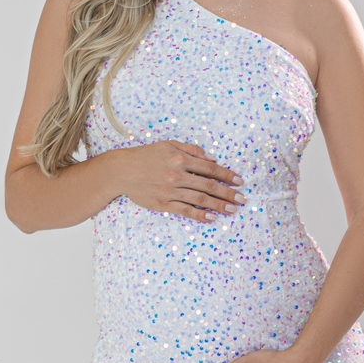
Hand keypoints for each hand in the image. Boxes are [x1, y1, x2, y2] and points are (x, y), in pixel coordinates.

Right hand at [114, 141, 245, 221]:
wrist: (122, 170)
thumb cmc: (146, 156)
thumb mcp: (168, 145)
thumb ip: (191, 150)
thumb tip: (212, 158)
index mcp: (180, 158)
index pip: (210, 168)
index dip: (227, 175)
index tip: (239, 182)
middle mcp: (177, 174)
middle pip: (209, 186)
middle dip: (228, 193)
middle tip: (242, 200)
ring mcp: (170, 190)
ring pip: (200, 199)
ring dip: (219, 206)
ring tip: (232, 210)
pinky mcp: (163, 203)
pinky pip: (185, 210)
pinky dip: (200, 215)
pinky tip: (212, 218)